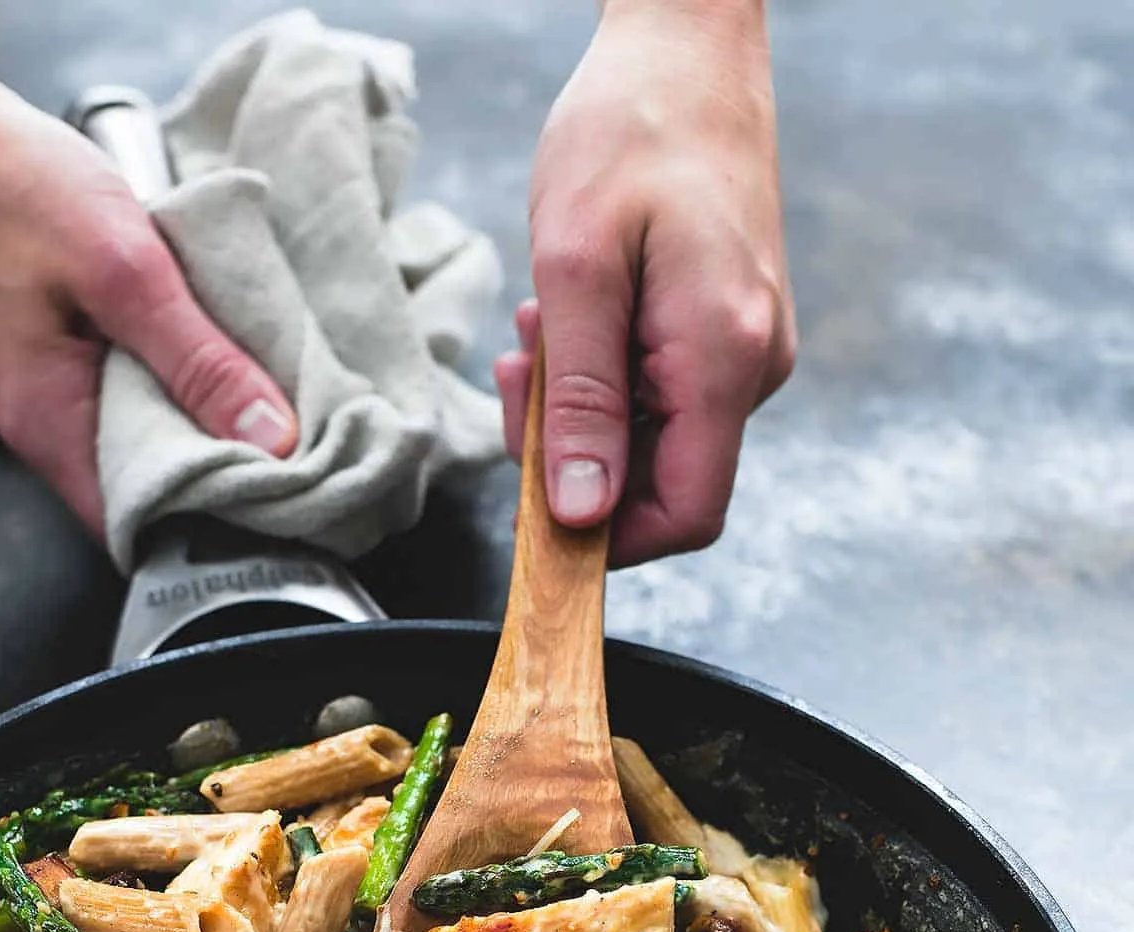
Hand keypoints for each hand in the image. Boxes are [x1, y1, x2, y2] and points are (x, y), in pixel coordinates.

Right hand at [0, 44, 296, 537]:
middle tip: (293, 454)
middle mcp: (51, 431)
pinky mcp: (72, 366)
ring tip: (270, 413)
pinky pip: (139, 402)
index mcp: (53, 427)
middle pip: (154, 495)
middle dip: (223, 478)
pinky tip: (222, 371)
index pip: (144, 526)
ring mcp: (58, 400)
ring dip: (208, 432)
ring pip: (151, 446)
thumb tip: (270, 435)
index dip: (214, 519)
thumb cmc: (14, 187)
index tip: (280, 495)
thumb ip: (199, 360)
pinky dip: (183, 393)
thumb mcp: (126, 270)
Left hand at [496, 0, 794, 565]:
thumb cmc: (631, 126)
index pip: (685, 516)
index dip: (609, 538)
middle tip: (520, 373)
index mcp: (725, 357)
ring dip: (580, 408)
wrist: (688, 43)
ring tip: (544, 325)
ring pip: (655, 440)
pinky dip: (604, 377)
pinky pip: (662, 396)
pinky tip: (576, 318)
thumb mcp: (576, 266)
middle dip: (575, 454)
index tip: (535, 506)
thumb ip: (578, 400)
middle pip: (664, 484)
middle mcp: (754, 367)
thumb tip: (580, 512)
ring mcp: (748, 351)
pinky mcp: (729, 332)